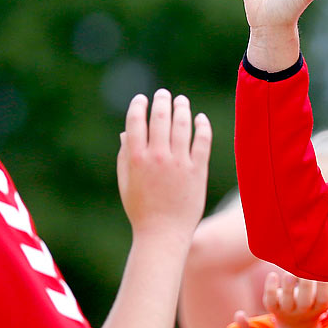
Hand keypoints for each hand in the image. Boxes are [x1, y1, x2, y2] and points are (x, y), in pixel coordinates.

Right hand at [117, 89, 212, 236]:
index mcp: (136, 159)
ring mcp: (179, 163)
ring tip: (181, 101)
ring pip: (182, 125)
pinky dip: (201, 126)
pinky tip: (200, 119)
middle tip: (163, 94)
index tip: (142, 99)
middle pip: (160, 118)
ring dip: (181, 109)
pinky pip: (202, 141)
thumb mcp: (125, 183)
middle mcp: (157, 157)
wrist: (164, 234)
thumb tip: (126, 133)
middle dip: (161, 101)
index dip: (138, 106)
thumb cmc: (141, 211)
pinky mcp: (198, 170)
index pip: (135, 122)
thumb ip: (124, 157)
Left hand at [264, 272, 327, 327]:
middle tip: (305, 268)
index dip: (323, 285)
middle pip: (305, 302)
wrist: (296, 324)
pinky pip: (270, 300)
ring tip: (290, 273)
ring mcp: (287, 310)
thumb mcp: (325, 297)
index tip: (320, 268)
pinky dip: (270, 288)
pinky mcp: (272, 307)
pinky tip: (273, 275)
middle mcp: (302, 310)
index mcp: (319, 306)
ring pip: (287, 301)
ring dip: (288, 286)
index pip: (323, 298)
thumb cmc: (313, 301)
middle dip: (306, 285)